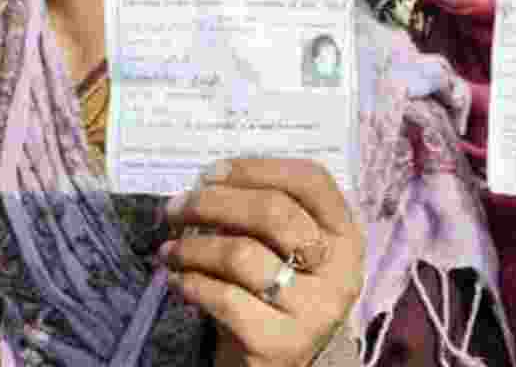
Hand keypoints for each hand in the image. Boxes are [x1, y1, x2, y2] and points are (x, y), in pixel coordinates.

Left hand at [160, 158, 363, 366]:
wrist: (276, 363)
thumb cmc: (275, 293)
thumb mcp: (287, 250)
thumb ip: (267, 214)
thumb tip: (210, 182)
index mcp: (346, 235)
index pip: (312, 180)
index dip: (258, 168)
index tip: (211, 173)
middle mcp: (341, 270)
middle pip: (274, 213)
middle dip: (214, 203)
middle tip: (175, 208)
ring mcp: (315, 309)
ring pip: (242, 255)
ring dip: (193, 247)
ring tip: (169, 250)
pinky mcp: (281, 343)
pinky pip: (225, 299)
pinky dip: (192, 283)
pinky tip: (178, 279)